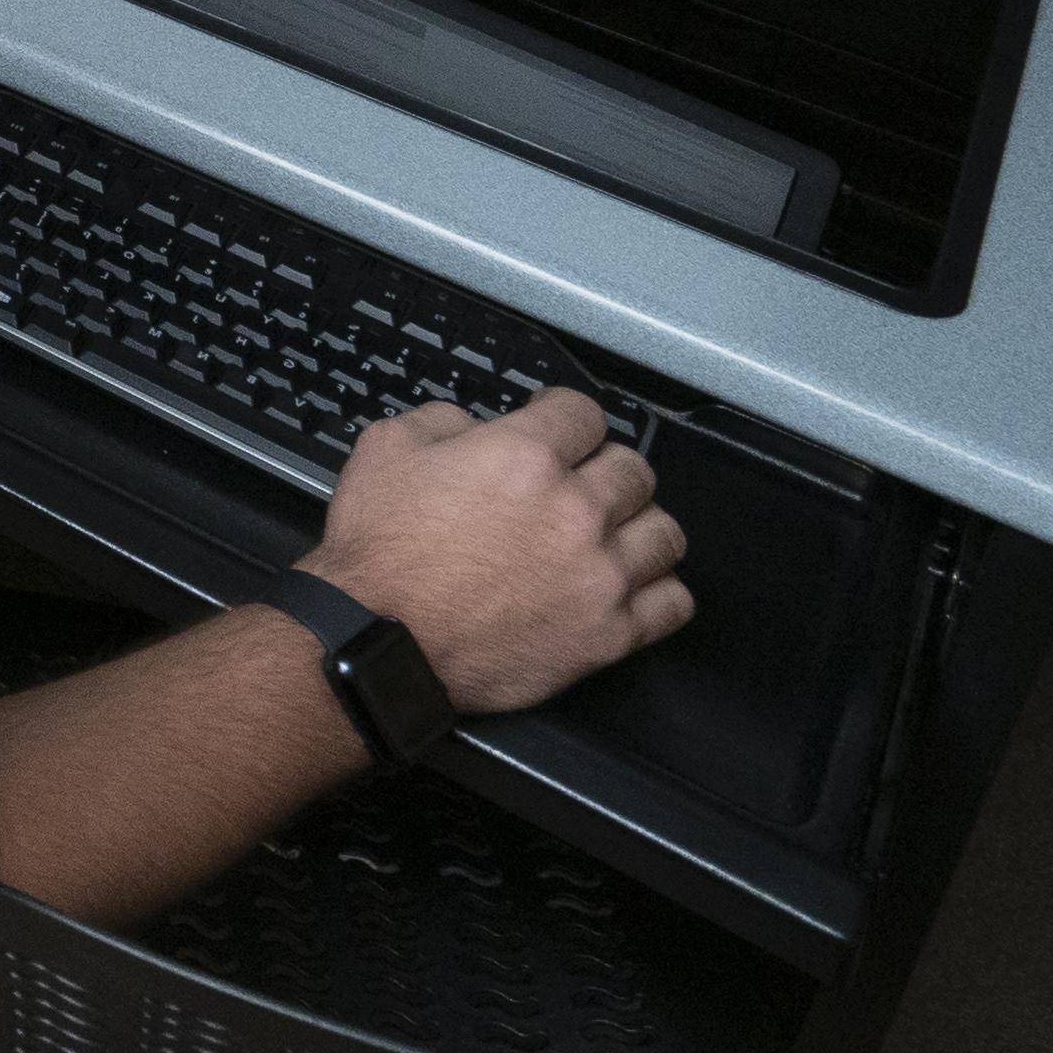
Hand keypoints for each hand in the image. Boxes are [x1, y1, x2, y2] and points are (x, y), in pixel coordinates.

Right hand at [303, 391, 690, 718]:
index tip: (560, 428)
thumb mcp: (387, 448)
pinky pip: (673, 604)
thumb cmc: (381, 554)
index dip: (565, 416)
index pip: (585, 413)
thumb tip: (475, 426)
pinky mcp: (609, 634)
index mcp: (526, 456)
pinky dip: (658, 590)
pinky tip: (631, 586)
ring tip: (613, 535)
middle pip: (634, 468)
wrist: (379, 639)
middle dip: (604, 468)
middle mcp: (575, 511)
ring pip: (665, 532)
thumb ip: (442, 420)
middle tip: (580, 482)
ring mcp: (600, 575)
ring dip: (639, 526)